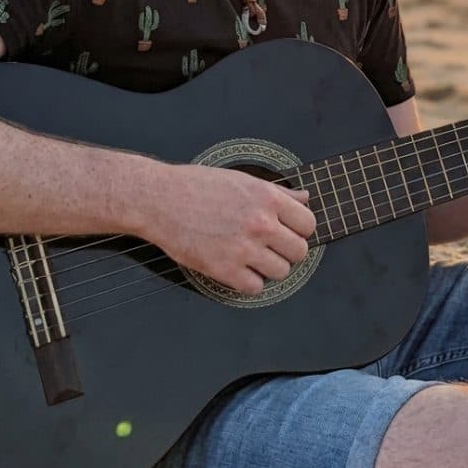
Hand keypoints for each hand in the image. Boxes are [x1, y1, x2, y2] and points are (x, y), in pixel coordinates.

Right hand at [141, 163, 315, 295]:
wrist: (159, 199)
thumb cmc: (197, 186)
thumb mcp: (242, 180)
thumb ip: (278, 193)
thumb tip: (305, 198)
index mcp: (267, 197)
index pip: (308, 223)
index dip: (299, 230)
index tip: (287, 232)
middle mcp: (260, 223)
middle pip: (299, 251)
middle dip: (287, 251)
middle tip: (270, 247)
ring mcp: (243, 248)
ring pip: (281, 271)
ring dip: (269, 268)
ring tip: (252, 258)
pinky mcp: (224, 269)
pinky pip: (255, 288)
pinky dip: (248, 282)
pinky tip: (237, 269)